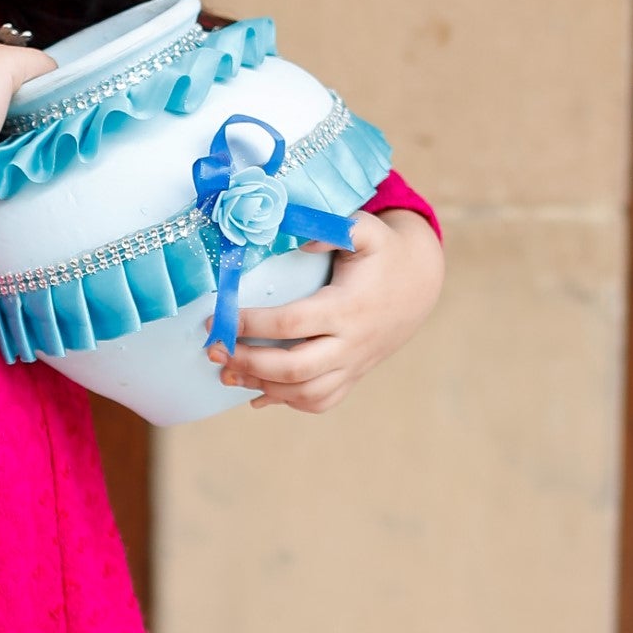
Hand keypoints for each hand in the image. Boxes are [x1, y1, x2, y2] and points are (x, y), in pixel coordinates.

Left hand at [210, 208, 443, 411]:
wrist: (419, 285)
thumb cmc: (383, 253)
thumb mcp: (365, 230)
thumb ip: (333, 229)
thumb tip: (297, 242)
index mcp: (348, 307)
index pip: (292, 324)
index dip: (252, 325)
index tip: (219, 318)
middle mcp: (351, 343)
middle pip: (294, 369)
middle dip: (248, 364)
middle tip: (214, 352)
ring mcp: (353, 365)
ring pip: (303, 393)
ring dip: (260, 387)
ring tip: (226, 373)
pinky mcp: (353, 375)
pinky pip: (319, 401)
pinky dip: (286, 402)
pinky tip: (257, 393)